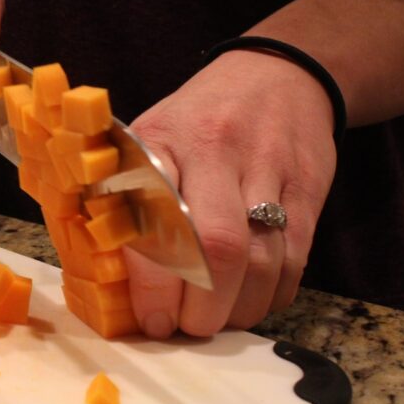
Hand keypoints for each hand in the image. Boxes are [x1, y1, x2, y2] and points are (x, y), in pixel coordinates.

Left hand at [126, 49, 336, 337]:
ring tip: (217, 323)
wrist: (276, 74)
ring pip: (260, 260)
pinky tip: (251, 302)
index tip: (150, 319)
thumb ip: (121, 195)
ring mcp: (264, 168)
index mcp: (157, 143)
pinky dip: (273, 295)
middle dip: (201, 308)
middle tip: (185, 329)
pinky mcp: (307, 186)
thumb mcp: (146, 137)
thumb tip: (97, 270)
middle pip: (215, 247)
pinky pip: (294, 259)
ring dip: (238, 310)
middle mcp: (212, 152)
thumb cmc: (195, 119)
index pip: (151, 220)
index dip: (153, 283)